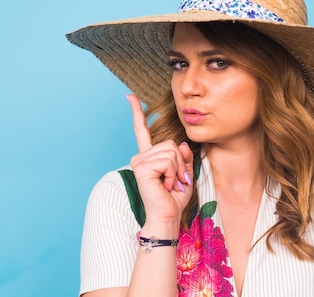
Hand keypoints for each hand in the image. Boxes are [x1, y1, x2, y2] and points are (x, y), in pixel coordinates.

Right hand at [126, 94, 193, 232]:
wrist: (168, 217)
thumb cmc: (174, 198)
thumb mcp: (184, 173)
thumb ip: (184, 156)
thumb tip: (182, 144)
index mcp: (149, 156)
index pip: (142, 130)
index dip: (137, 112)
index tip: (129, 96)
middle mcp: (141, 156)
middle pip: (172, 144)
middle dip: (180, 163)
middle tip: (174, 182)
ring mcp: (140, 161)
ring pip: (172, 151)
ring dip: (177, 170)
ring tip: (169, 185)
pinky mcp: (142, 167)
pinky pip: (168, 161)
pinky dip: (173, 174)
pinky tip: (166, 185)